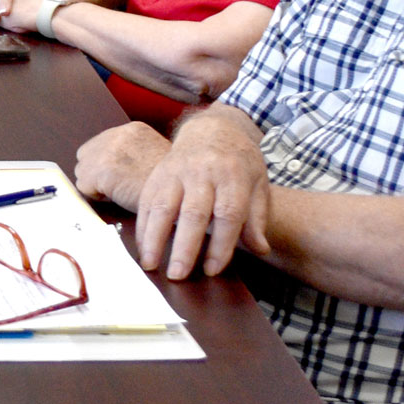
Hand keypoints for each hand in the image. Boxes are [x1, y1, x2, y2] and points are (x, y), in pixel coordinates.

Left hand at [73, 122, 170, 210]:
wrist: (182, 194)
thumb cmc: (170, 184)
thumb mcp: (152, 155)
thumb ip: (130, 153)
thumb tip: (109, 166)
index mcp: (131, 130)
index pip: (98, 144)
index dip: (103, 164)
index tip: (115, 177)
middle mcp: (118, 135)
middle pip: (85, 155)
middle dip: (95, 173)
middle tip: (116, 187)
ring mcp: (109, 152)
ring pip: (82, 172)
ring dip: (95, 185)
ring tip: (120, 191)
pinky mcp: (104, 171)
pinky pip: (84, 186)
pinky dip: (97, 196)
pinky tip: (118, 196)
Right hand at [123, 113, 270, 279]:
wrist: (212, 129)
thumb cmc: (238, 162)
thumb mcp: (258, 184)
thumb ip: (257, 217)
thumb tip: (260, 249)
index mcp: (232, 175)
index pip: (228, 214)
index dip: (220, 244)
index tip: (212, 270)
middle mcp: (202, 172)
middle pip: (193, 212)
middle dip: (184, 246)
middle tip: (178, 274)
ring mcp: (176, 171)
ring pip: (162, 206)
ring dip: (154, 238)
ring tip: (150, 265)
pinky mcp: (157, 174)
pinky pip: (146, 201)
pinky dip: (142, 226)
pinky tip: (142, 248)